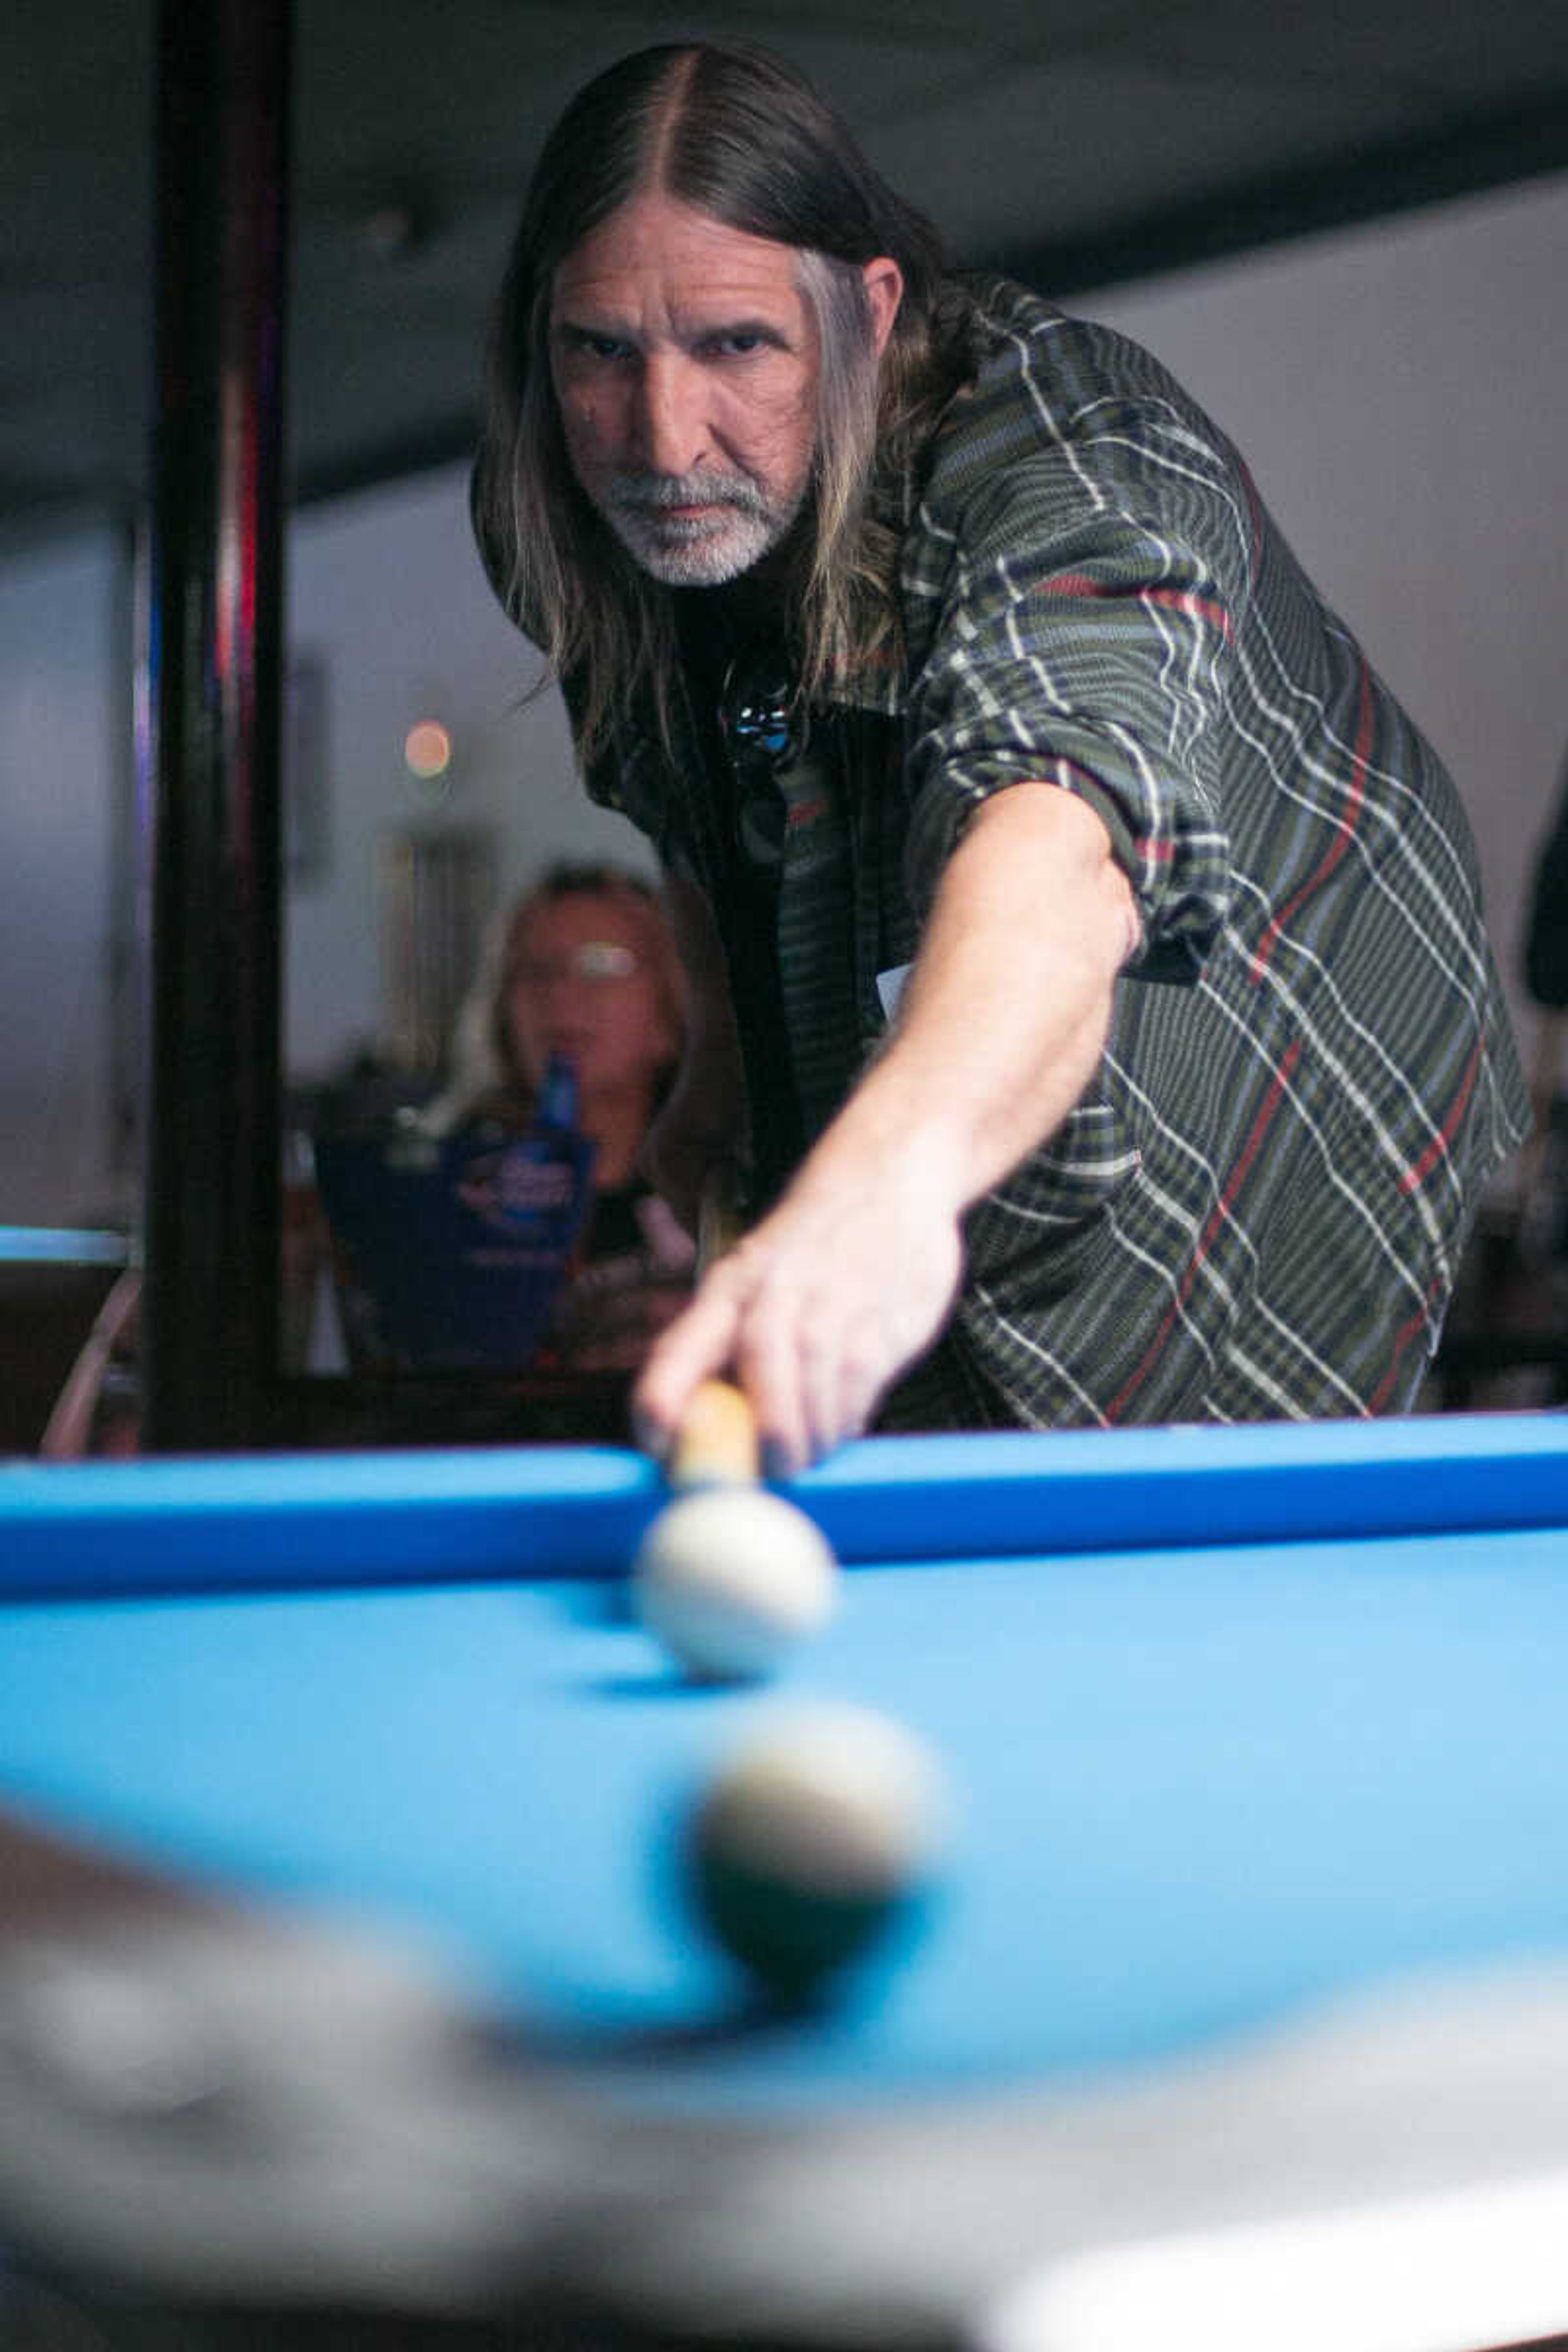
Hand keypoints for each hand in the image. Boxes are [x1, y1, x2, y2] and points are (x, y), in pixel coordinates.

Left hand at [631, 1149, 963, 1473]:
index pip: (681, 1344)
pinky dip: (851, 1412)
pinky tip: (844, 1426)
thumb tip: (704, 1435)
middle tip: (770, 1470)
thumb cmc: (813, 1248)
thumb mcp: (756, 1284)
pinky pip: (863, 1375)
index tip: (656, 1443)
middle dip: (766, 1422)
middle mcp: (776, 1289)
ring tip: (807, 1456)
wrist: (888, 1178)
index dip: (662, 1396)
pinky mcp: (882, 1312)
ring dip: (812, 1429)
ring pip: (818, 1370)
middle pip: (761, 1353)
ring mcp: (833, 1297)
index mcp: (730, 1288)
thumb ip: (731, 1350)